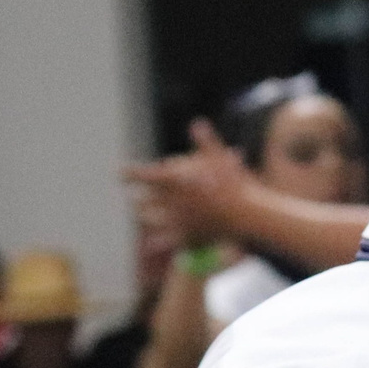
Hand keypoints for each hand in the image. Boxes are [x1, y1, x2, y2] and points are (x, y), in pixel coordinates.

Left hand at [124, 118, 255, 248]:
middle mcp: (171, 200)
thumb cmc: (235, 183)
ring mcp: (178, 220)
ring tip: (142, 216)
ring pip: (151, 221)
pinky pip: (166, 241)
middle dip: (137, 199)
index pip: (143, 175)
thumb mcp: (220, 157)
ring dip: (145, 217)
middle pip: (143, 200)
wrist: (247, 213)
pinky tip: (150, 244)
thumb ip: (205, 142)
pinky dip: (157, 242)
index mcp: (174, 180)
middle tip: (133, 198)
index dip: (128, 173)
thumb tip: (198, 123)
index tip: (120, 173)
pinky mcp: (188, 236)